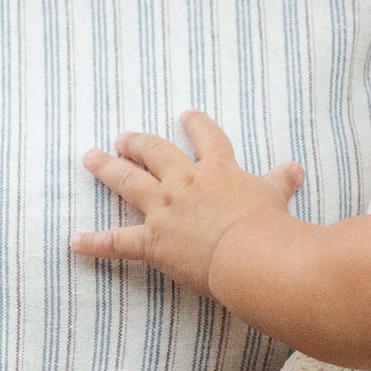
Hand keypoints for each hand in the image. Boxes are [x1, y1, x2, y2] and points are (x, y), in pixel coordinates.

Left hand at [72, 110, 304, 296]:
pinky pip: (116, 242)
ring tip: (91, 156)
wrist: (251, 255)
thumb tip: (296, 168)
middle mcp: (184, 183)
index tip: (186, 115)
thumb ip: (282, 180)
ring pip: (127, 181)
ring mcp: (164, 210)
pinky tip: (74, 241)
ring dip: (107, 167)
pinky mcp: (152, 241)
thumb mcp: (277, 196)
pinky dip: (94, 243)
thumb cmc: (268, 226)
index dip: (195, 124)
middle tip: (124, 137)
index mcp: (217, 170)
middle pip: (155, 151)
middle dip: (137, 142)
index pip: (205, 138)